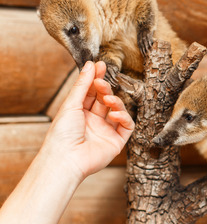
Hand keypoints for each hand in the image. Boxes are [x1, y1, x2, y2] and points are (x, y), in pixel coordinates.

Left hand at [42, 61, 134, 180]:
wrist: (66, 158)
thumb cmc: (62, 134)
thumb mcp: (71, 104)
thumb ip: (83, 84)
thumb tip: (90, 65)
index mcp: (80, 113)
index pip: (92, 92)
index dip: (97, 78)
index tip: (101, 65)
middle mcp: (94, 121)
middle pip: (105, 99)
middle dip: (105, 89)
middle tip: (101, 82)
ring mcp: (106, 131)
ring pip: (118, 110)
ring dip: (116, 102)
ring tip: (108, 100)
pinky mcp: (116, 141)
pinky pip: (127, 126)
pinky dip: (125, 117)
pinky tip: (115, 114)